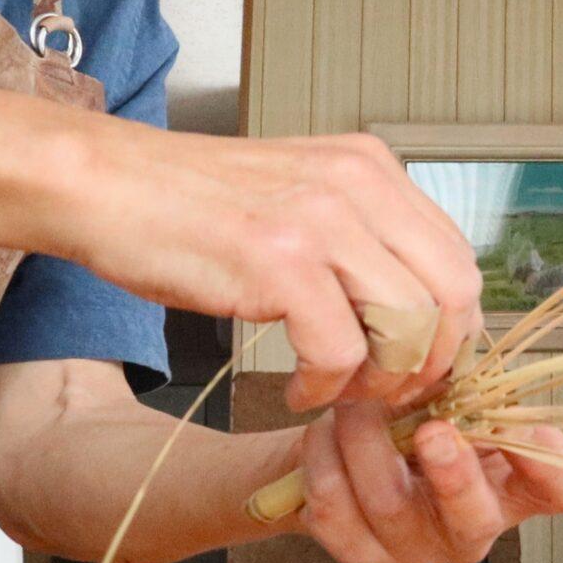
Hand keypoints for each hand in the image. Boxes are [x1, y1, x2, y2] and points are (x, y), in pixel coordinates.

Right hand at [59, 125, 484, 411]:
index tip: (424, 366)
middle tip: (391, 393)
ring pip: (408, 326)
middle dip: (432, 361)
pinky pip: (340, 349)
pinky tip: (297, 390)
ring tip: (338, 392)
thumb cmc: (191, 204)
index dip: (454, 328)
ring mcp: (322, 220)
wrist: (104, 185)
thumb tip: (415, 310)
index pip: (458, 258)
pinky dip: (325, 387)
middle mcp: (360, 185)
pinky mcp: (279, 262)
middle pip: (453, 294)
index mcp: (373, 169)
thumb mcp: (299, 198)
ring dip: (381, 380)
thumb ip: (359, 237)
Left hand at [292, 404, 562, 562]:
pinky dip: (326, 464)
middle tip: (433, 429)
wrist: (351, 446)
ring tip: (353, 406)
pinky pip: (337, 515)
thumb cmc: (416, 413)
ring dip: (367, 445)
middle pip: (474, 518)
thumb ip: (466, 379)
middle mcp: (471, 527)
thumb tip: (458, 351)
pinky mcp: (361, 555)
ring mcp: (416, 549)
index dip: (551, 466)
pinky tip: (325, 432)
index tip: (533, 429)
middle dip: (453, 472)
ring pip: (392, 507)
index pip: (560, 491)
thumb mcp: (449, 389)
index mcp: (512, 486)